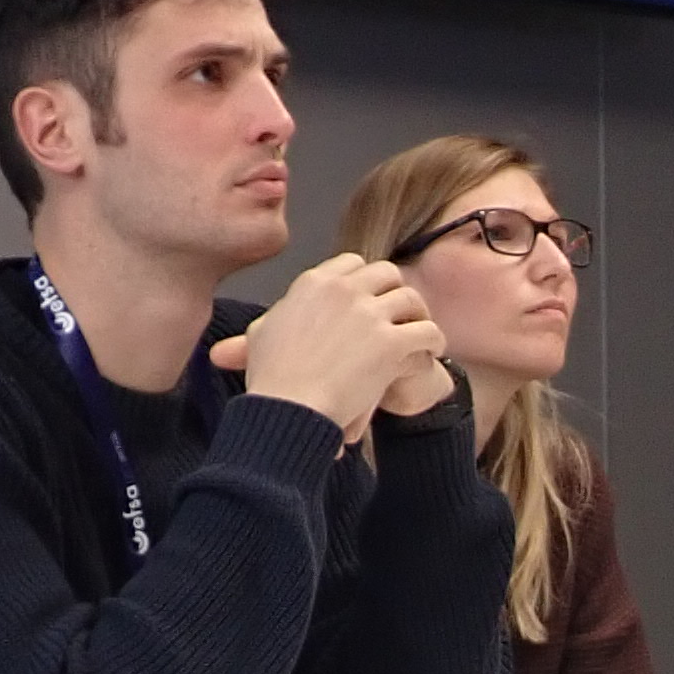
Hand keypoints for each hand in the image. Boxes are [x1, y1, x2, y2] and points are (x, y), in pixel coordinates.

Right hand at [219, 256, 446, 437]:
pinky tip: (431, 353)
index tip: (373, 297)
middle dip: (396, 292)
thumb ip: (265, 327)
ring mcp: (369, 314)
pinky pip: (426, 331)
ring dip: (419, 316)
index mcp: (313, 283)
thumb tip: (240, 340)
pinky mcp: (390, 342)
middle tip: (402, 314)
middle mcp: (343, 290)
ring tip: (422, 334)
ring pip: (411, 299)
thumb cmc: (271, 381)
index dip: (366, 280)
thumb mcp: (260, 340)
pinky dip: (433, 342)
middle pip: (386, 274)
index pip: (352, 264)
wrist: (288, 409)